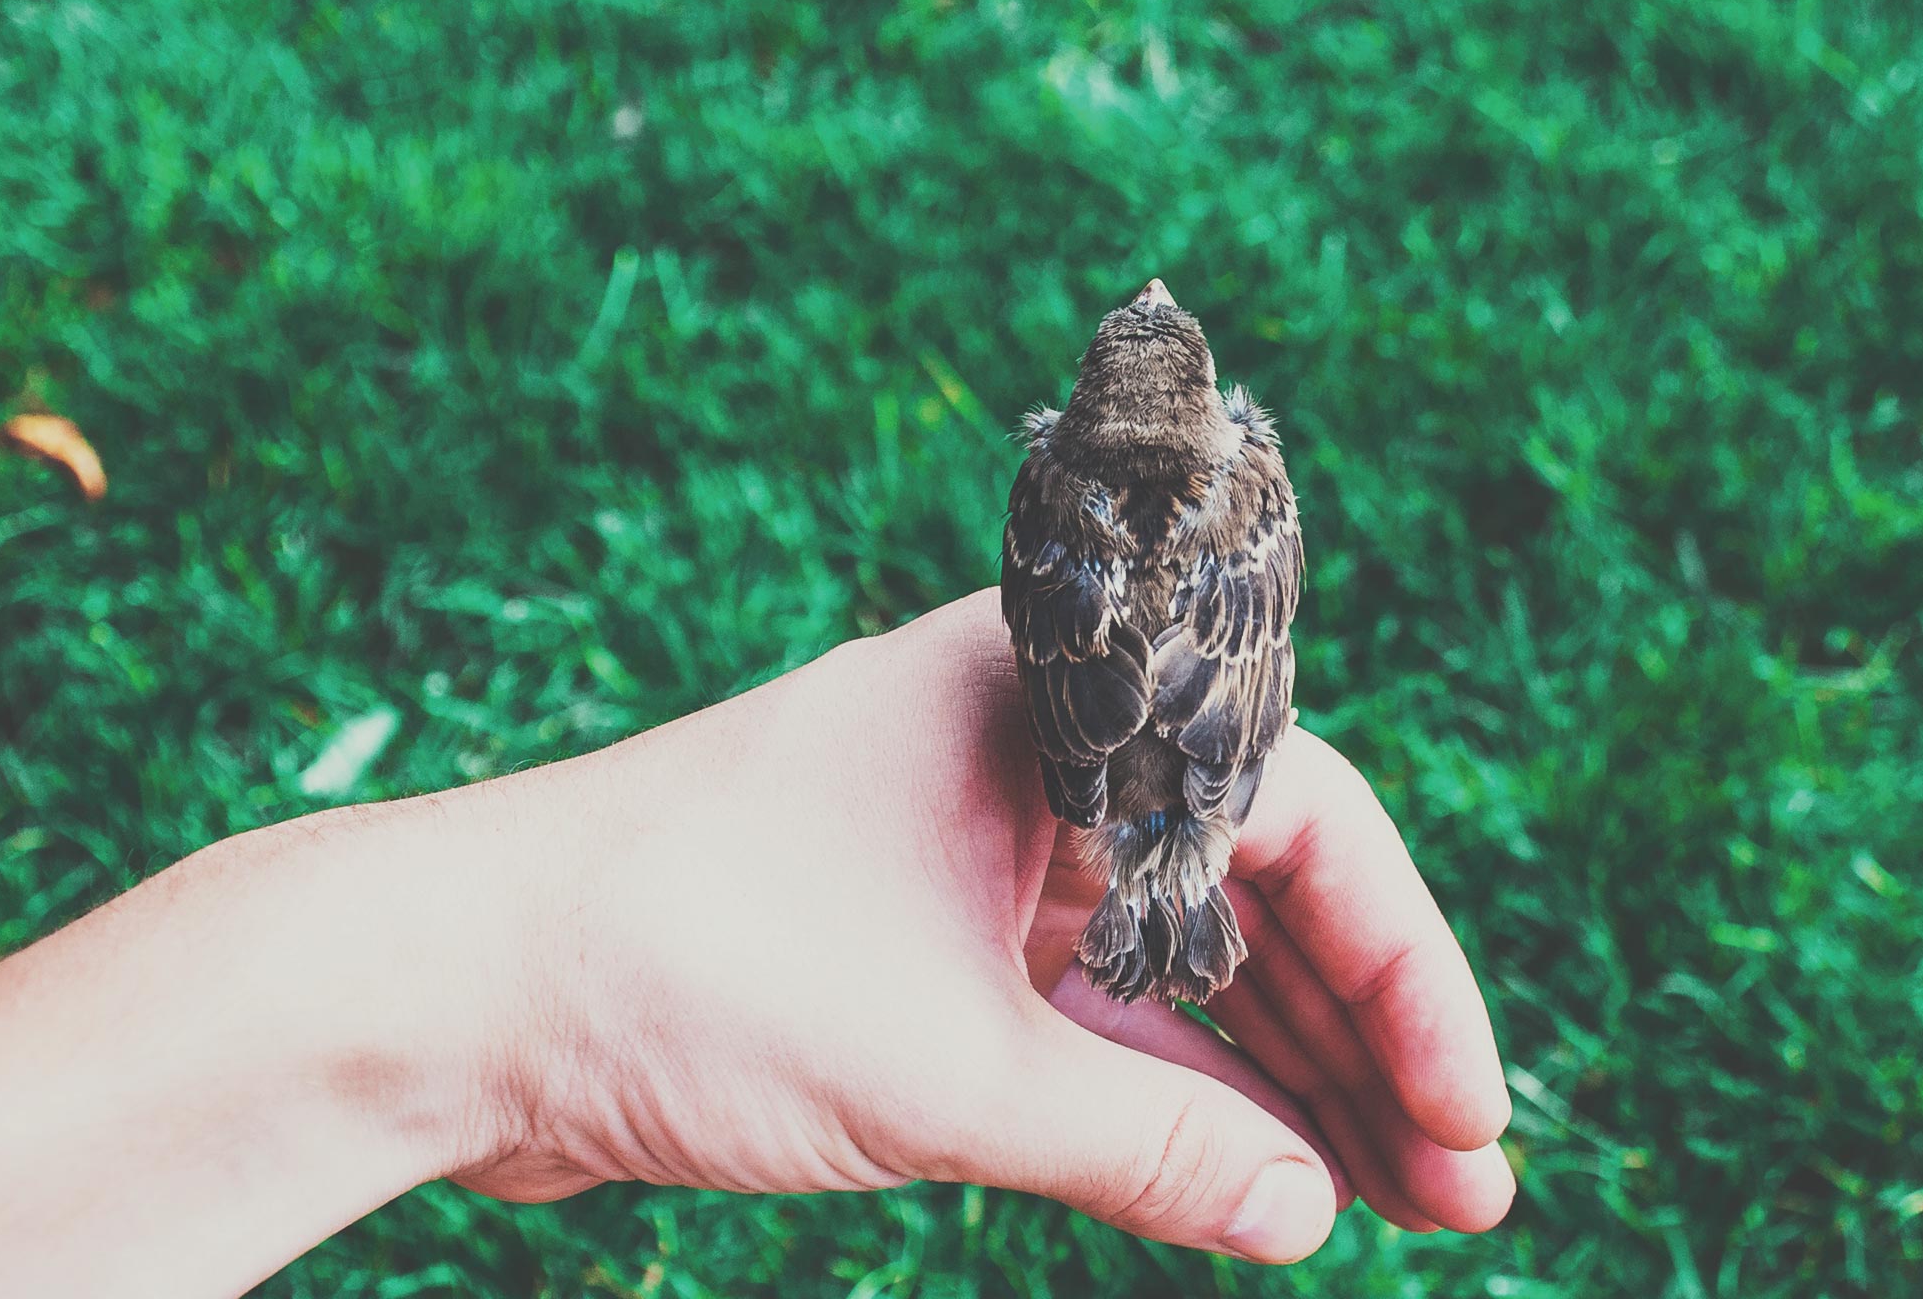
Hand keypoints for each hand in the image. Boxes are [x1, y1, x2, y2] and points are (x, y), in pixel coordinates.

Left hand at [448, 589, 1514, 1260]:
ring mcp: (975, 845)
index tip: (1472, 1116)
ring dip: (1280, 1078)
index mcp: (1055, 701)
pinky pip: (1089, 1009)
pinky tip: (1257, 1179)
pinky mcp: (917, 938)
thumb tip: (1308, 1220)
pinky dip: (1169, 1089)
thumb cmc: (688, 966)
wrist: (450, 991)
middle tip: (1464, 1190)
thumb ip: (1148, 1143)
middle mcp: (1031, 754)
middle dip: (1364, 1044)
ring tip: (1395, 1205)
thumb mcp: (950, 1071)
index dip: (1410, 974)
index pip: (1304, 820)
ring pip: (1179, 958)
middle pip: (1258, 891)